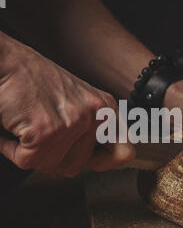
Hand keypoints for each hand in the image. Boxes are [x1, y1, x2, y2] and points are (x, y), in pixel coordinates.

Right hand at [0, 34, 134, 176]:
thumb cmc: (35, 80)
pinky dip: (12, 149)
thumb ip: (94, 129)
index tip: (93, 161)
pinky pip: (27, 160)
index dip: (107, 162)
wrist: (6, 61)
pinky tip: (14, 130)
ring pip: (51, 166)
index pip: (125, 152)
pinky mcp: (47, 130)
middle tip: (42, 132)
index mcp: (106, 107)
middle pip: (77, 166)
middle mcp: (96, 114)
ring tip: (29, 126)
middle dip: (53, 156)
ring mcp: (74, 122)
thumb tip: (106, 160)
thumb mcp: (78, 101)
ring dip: (33, 152)